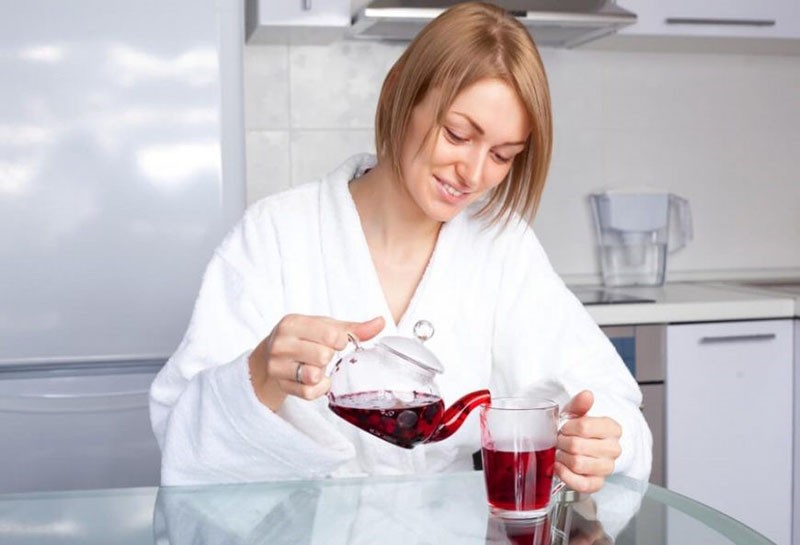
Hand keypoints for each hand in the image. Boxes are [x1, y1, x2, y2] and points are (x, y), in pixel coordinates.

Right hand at [248, 314, 384, 410]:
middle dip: (329, 357)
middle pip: (323, 356)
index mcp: (292, 323)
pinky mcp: (281, 385)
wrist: (270, 355)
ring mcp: (277, 366)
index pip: (331, 334)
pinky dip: (319, 388)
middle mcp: (281, 344)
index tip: (336, 341)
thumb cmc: (303, 338)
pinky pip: (309, 393)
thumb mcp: (324, 327)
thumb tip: (380, 322)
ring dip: (322, 373)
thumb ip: (353, 328)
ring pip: (313, 376)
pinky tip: (317, 380)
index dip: (340, 341)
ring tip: (317, 366)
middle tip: (323, 355)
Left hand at [555, 390, 621, 493]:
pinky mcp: (598, 484)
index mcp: (612, 428)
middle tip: (559, 441)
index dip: (567, 428)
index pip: (584, 427)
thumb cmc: (577, 430)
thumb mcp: (575, 414)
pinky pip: (581, 484)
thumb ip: (579, 404)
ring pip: (578, 464)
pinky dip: (565, 475)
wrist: (580, 448)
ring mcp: (607, 468)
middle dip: (562, 443)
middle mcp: (614, 449)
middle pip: (577, 446)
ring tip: (561, 452)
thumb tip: (587, 395)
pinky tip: (560, 467)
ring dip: (562, 458)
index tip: (564, 428)